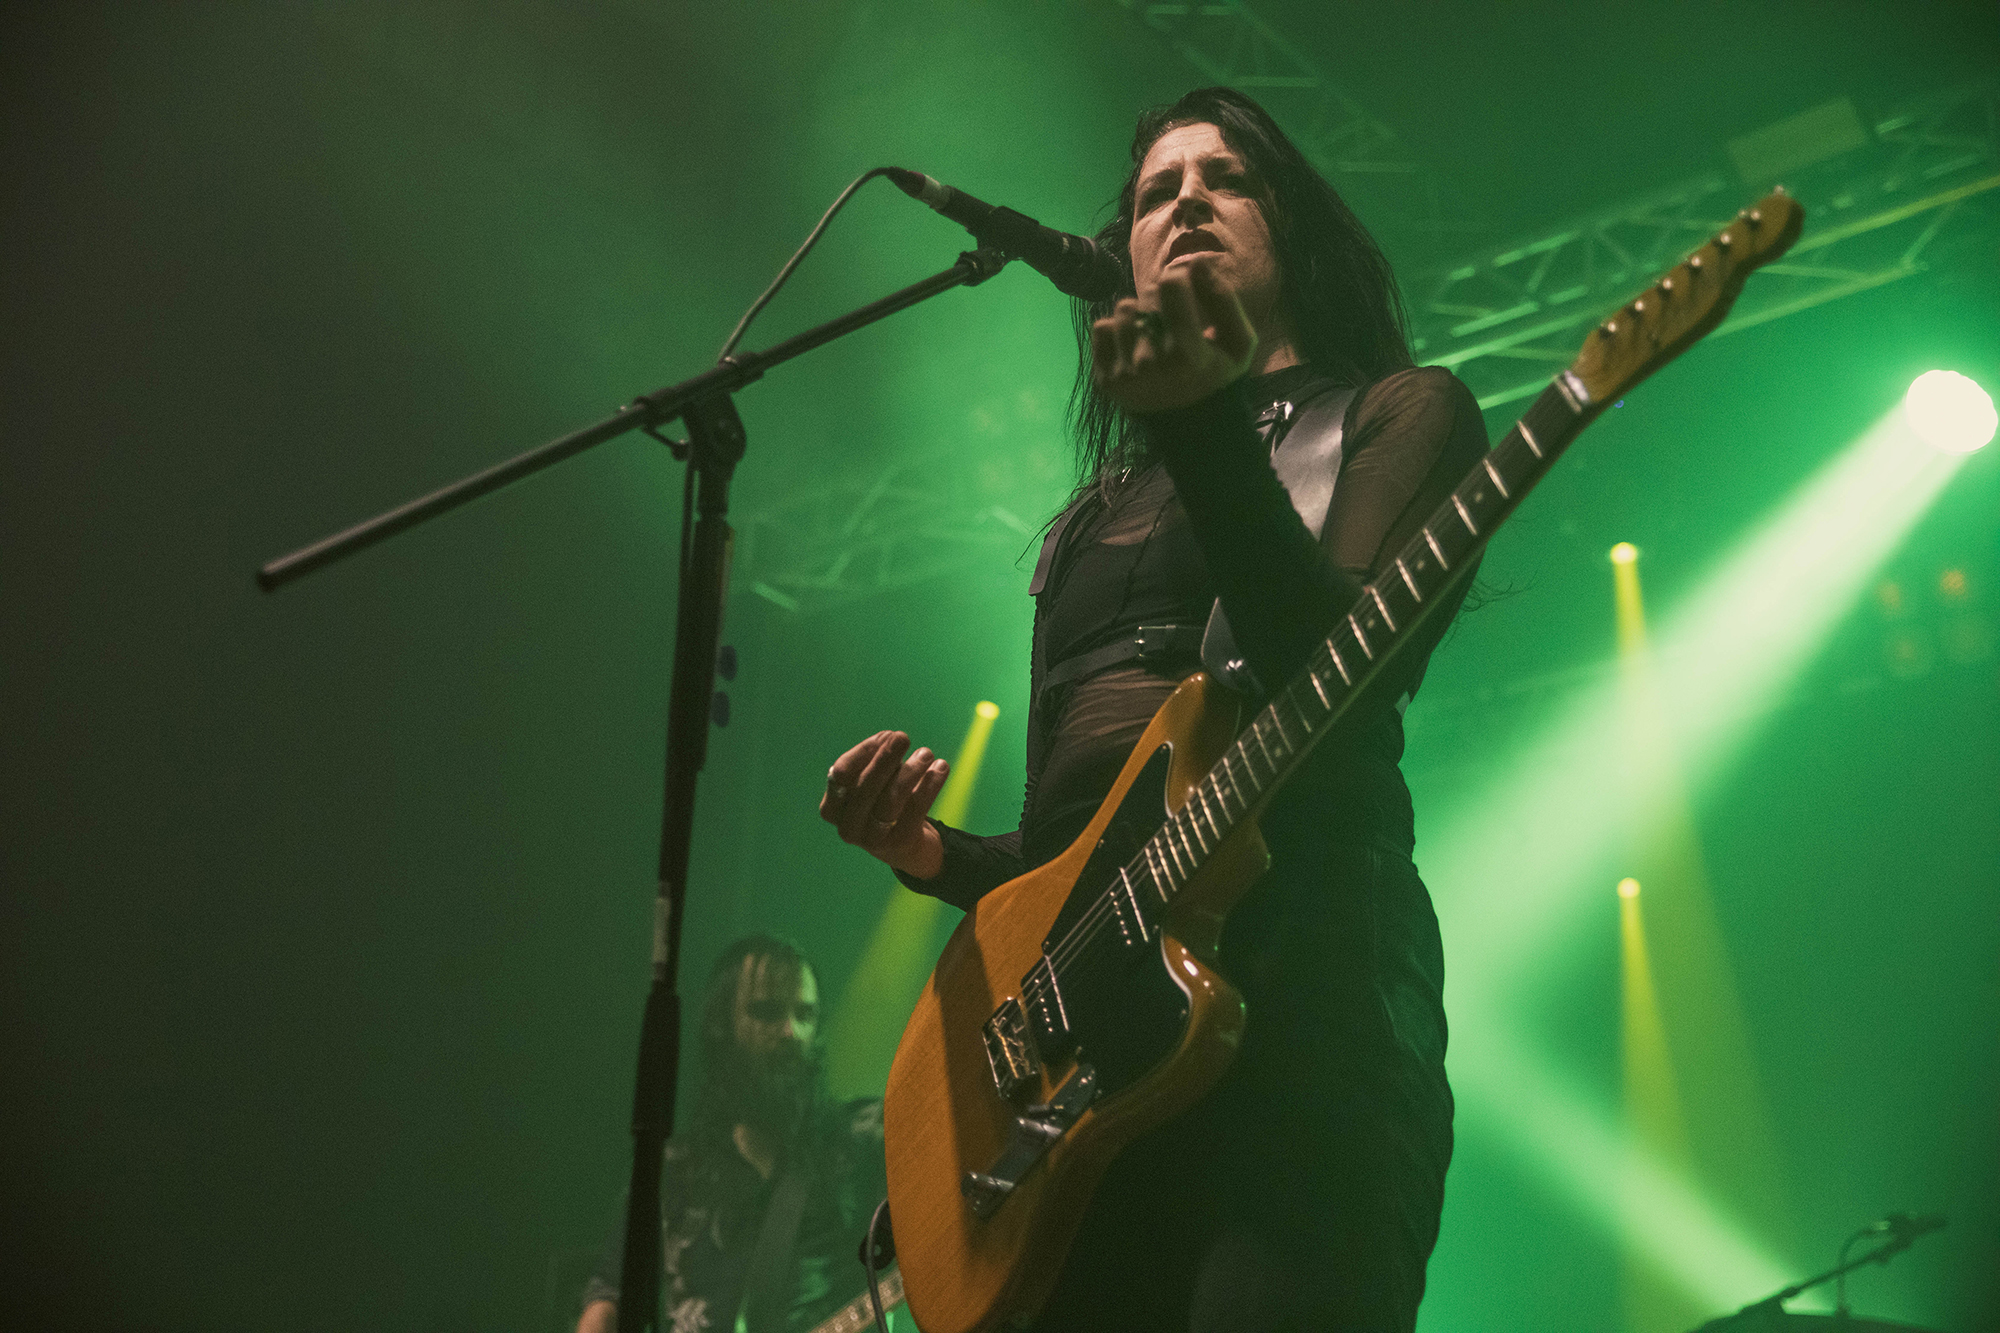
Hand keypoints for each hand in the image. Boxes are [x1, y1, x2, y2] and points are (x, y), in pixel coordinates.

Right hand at [819, 731, 949, 879]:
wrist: (904, 847)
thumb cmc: (882, 803)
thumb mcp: (874, 782)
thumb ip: (877, 759)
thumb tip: (890, 737)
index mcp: (832, 808)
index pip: (841, 775)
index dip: (863, 753)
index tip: (886, 735)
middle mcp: (847, 827)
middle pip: (865, 787)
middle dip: (885, 758)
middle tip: (903, 737)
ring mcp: (873, 840)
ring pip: (890, 800)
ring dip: (910, 771)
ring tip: (927, 753)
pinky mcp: (900, 843)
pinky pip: (916, 810)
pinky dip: (930, 786)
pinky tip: (941, 767)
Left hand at [1090, 255, 1257, 413]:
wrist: (1192, 426)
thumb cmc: (1218, 374)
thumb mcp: (1239, 340)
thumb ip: (1222, 298)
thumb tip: (1196, 262)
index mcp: (1187, 354)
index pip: (1170, 284)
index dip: (1179, 278)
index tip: (1186, 289)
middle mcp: (1151, 364)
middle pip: (1147, 296)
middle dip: (1162, 300)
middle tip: (1174, 323)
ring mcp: (1124, 374)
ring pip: (1123, 309)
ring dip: (1139, 314)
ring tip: (1154, 335)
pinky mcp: (1105, 380)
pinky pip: (1101, 328)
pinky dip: (1117, 331)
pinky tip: (1135, 346)